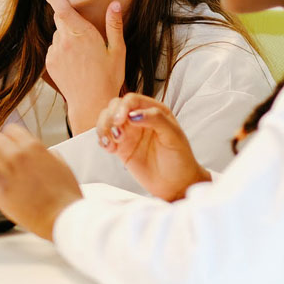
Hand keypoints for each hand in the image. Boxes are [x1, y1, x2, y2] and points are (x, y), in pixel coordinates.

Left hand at [0, 124, 82, 240]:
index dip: (4, 139)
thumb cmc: (63, 197)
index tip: (1, 147)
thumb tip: (44, 154)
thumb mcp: (62, 166)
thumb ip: (49, 155)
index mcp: (35, 147)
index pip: (10, 130)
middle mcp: (19, 153)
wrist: (60, 215)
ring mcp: (8, 166)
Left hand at [35, 0, 124, 133]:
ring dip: (68, 37)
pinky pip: (55, 48)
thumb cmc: (108, 78)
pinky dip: (63, 50)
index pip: (62, 8)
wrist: (90, 104)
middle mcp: (65, 40)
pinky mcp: (50, 62)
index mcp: (82, 34)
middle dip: (70, 19)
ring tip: (84, 56)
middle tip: (86, 36)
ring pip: (58, 34)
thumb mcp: (117, 51)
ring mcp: (55, 52)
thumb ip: (114, 26)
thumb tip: (114, 5)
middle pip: (61, 18)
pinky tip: (76, 63)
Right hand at [95, 94, 210, 201]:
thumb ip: (156, 119)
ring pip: (107, 120)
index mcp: (154, 111)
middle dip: (110, 117)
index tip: (121, 120)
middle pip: (115, 107)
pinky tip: (110, 148)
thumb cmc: (180, 158)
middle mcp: (139, 119)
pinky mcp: (121, 148)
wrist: (176, 183)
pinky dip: (103, 140)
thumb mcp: (173, 135)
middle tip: (117, 133)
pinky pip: (106, 138)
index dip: (123, 107)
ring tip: (111, 143)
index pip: (132, 100)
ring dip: (103, 128)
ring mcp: (129, 133)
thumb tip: (134, 114)